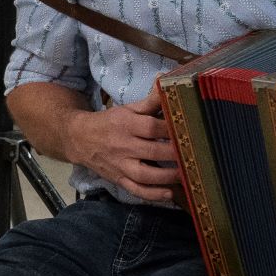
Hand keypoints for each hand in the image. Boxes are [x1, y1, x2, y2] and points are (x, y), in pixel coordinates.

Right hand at [56, 91, 178, 202]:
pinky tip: (169, 194)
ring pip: (145, 175)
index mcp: (126, 125)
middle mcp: (123, 146)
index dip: (172, 130)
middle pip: (153, 151)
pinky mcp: (119, 179)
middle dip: (175, 154)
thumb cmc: (110, 122)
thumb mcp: (128, 109)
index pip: (152, 127)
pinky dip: (152, 195)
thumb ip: (150, 100)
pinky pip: (135, 190)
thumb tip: (165, 81)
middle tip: (196, 154)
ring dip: (167, 177)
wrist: (80, 139)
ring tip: (186, 174)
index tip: (190, 131)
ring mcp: (120, 165)